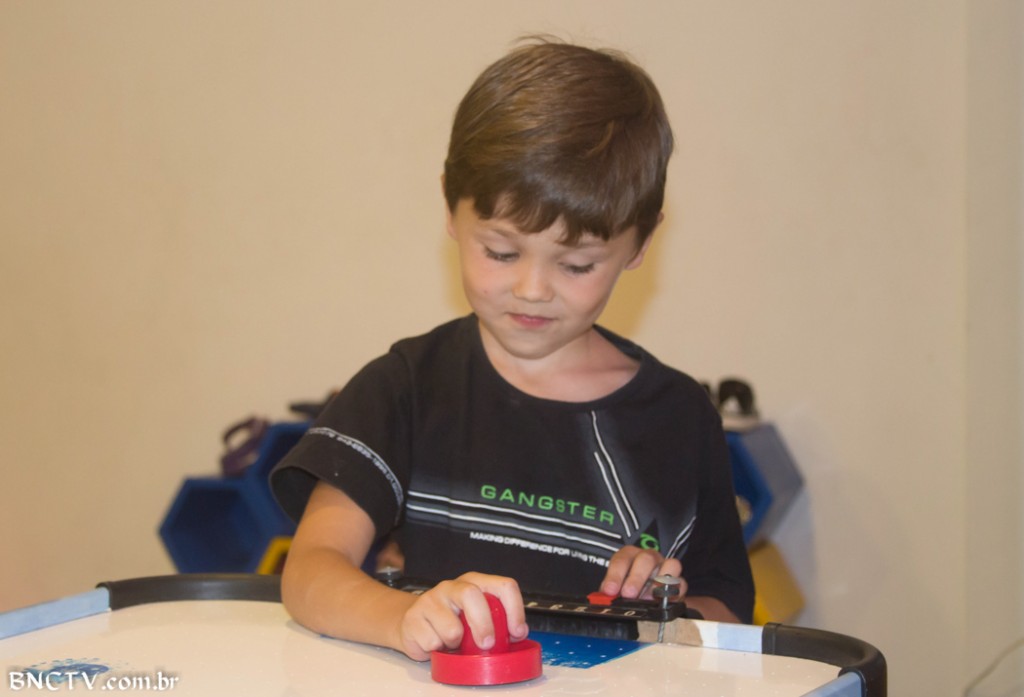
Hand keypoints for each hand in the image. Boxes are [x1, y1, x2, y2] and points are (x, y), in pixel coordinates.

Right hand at [396, 572, 527, 660]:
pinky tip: (435, 643)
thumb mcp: (477, 618)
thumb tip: (517, 634)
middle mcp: (452, 586)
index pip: (503, 585)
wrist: (414, 624)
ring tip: (451, 642)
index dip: (514, 610)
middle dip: (483, 624)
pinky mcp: (413, 617)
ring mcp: (430, 599)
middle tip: (487, 644)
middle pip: (472, 595)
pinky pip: (432, 642)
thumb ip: (497, 622)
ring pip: (451, 628)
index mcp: (474, 582)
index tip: (517, 632)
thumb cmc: (451, 622)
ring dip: (455, 644)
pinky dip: (437, 650)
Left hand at [600, 545, 687, 599]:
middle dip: (636, 577)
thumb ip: (611, 593)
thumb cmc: (629, 593)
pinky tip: (663, 602)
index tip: (610, 591)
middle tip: (628, 594)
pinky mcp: (680, 583)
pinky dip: (674, 592)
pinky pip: (682, 583)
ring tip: (649, 598)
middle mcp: (649, 558)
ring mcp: (667, 568)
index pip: (622, 559)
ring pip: (671, 564)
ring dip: (660, 581)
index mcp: (630, 556)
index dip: (615, 575)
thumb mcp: (617, 591)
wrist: (648, 602)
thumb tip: (603, 601)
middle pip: (646, 559)